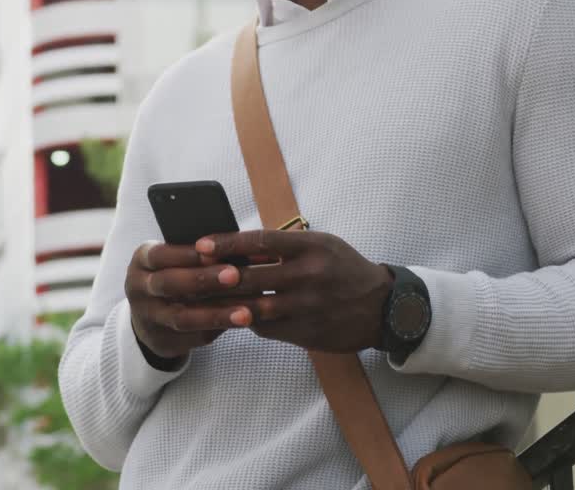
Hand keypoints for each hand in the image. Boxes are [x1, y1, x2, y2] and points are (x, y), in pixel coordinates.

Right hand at [124, 241, 254, 362]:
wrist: (149, 316)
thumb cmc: (173, 274)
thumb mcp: (173, 259)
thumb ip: (198, 254)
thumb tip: (239, 246)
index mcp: (142, 261)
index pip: (161, 255)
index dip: (188, 254)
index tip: (217, 251)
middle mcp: (140, 290)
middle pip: (169, 284)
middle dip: (203, 279)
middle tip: (235, 275)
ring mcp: (148, 318)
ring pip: (182, 318)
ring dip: (216, 314)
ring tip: (246, 312)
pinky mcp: (163, 341)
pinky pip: (193, 336)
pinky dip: (219, 329)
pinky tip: (241, 323)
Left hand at [193, 230, 393, 352]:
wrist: (383, 308)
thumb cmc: (345, 270)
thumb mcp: (323, 246)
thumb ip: (286, 247)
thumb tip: (242, 248)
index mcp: (312, 247)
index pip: (260, 241)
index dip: (227, 243)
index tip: (201, 244)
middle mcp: (309, 275)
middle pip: (251, 277)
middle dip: (217, 278)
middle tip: (191, 276)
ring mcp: (307, 307)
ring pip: (254, 307)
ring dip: (227, 304)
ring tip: (203, 301)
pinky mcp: (306, 332)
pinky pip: (266, 328)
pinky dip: (248, 321)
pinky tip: (236, 316)